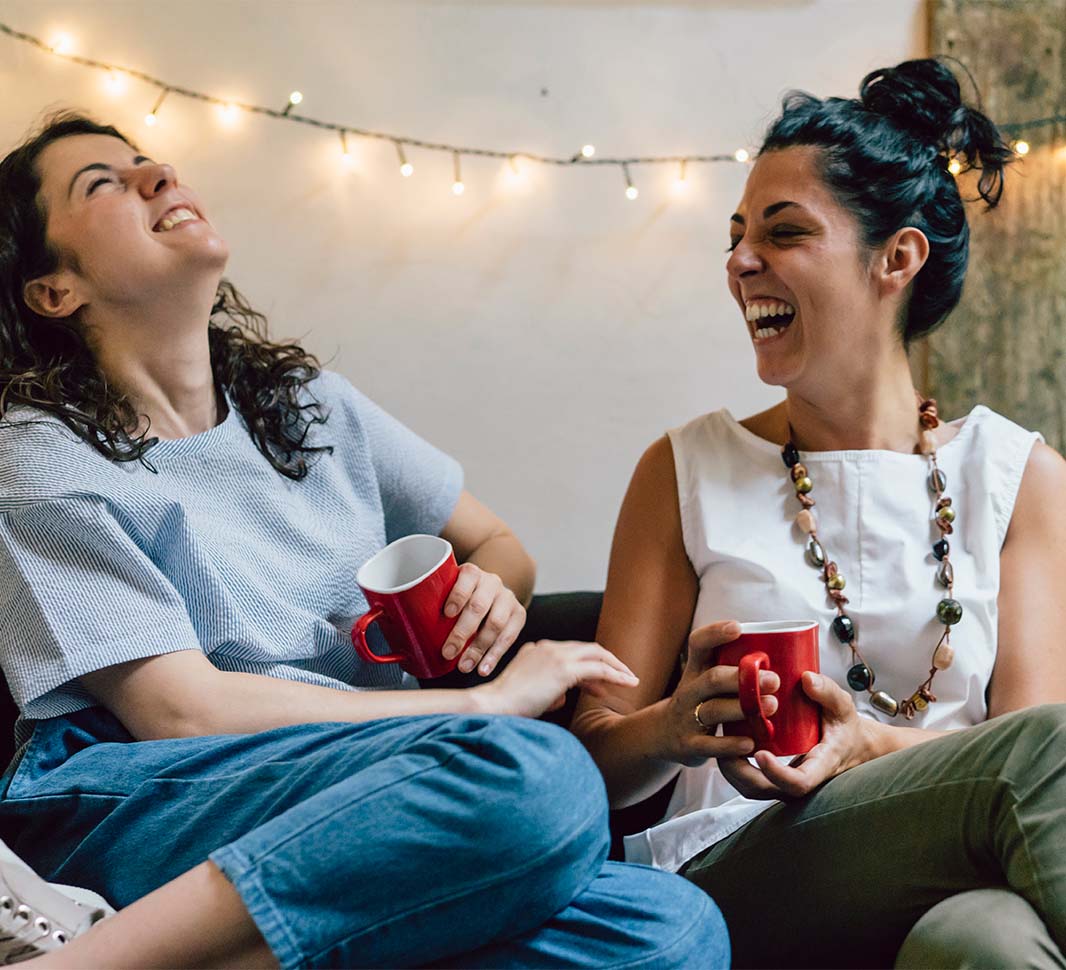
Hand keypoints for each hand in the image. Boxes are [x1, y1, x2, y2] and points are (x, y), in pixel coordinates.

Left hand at [442, 564, 525, 675]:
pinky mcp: (518, 614)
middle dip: (462, 632)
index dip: (457, 595)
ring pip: (496, 623)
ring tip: (464, 666)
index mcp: (472, 573)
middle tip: (447, 652)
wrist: (491, 591)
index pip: (466, 578)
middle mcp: (492, 582)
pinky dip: (495, 656)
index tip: (446, 613)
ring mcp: (507, 598)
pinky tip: (484, 668)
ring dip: (478, 649)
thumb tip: (398, 627)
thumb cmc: (462, 597)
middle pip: (479, 606)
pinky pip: (509, 637)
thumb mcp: (449, 591)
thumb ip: (432, 602)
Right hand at [475, 640, 638, 718]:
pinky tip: (628, 683)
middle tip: (624, 675)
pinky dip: (616, 675)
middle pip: (588, 649)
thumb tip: (561, 697)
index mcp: (537, 650)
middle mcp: (548, 647)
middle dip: (609, 662)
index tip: (598, 684)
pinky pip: (598, 669)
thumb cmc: (506, 706)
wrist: (492, 705)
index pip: (571, 653)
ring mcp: (556, 656)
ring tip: (632, 679)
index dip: (589, 667)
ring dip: (616, 667)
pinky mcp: (564, 669)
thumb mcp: (527, 693)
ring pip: (597, 655)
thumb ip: (546, 690)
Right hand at [661, 620, 780, 766]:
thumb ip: (733, 668)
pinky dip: (730, 744)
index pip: (698, 644)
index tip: (737, 628)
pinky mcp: (689, 744)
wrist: (661, 734)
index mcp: (696, 670)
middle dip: (743, 678)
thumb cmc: (699, 702)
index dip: (715, 634)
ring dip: (742, 707)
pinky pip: (710, 745)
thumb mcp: (705, 680)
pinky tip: (750, 743)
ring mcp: (687, 717)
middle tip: (774, 679)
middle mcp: (690, 690)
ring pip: (713, 710)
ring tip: (772, 706)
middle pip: (712, 679)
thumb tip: (783, 653)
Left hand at [718, 671, 872, 799]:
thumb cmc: (846, 727)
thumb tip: (806, 679)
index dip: (776, 774)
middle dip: (739, 772)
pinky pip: (750, 781)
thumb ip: (828, 692)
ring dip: (731, 769)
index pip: (798, 784)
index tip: (760, 753)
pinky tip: (724, 741)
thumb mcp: (844, 707)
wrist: (851, 746)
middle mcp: (801, 782)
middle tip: (723, 746)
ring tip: (719, 741)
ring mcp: (786, 784)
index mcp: (821, 767)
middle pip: (765, 791)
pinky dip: (734, 766)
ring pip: (752, 789)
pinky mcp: (775, 780)